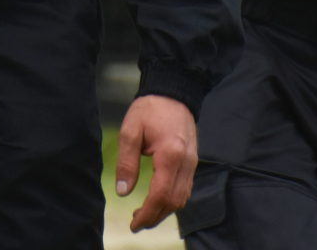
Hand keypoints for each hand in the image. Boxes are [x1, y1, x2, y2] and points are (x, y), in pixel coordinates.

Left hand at [114, 95, 197, 231]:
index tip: (133, 223)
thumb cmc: (150, 109)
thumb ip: (127, 162)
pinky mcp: (193, 161)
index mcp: (170, 155)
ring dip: (164, 211)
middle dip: (155, 217)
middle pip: (174, 202)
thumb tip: (123, 191)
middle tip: (136, 222)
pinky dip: (172, 200)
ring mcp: (192, 162)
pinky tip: (157, 199)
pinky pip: (185, 188)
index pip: (161, 195)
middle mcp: (186, 162)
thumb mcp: (130, 131)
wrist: (173, 92)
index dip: (148, 214)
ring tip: (144, 213)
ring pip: (182, 198)